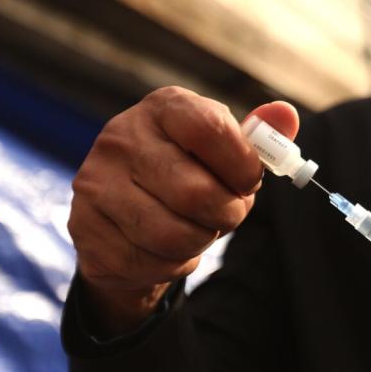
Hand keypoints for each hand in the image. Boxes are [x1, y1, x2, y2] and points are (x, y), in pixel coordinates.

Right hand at [68, 86, 298, 334]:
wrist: (130, 210)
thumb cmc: (193, 170)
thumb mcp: (227, 147)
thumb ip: (261, 135)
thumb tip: (285, 115)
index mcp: (165, 108)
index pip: (210, 129)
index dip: (242, 165)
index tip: (249, 181)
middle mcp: (121, 137)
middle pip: (195, 192)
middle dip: (228, 213)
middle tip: (229, 213)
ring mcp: (95, 182)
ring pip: (172, 234)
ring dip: (202, 240)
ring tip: (200, 228)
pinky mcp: (84, 227)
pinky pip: (148, 261)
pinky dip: (174, 263)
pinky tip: (171, 247)